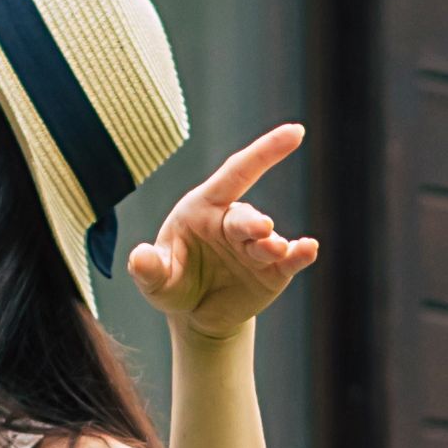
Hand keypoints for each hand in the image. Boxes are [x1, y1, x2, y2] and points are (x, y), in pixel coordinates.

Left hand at [122, 125, 315, 341]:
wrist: (197, 315)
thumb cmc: (173, 283)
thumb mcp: (156, 278)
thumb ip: (148, 268)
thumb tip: (139, 258)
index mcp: (204, 208)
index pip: (237, 173)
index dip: (264, 152)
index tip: (295, 132)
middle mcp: (233, 223)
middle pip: (246, 216)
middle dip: (253, 222)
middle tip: (260, 229)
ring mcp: (257, 247)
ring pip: (268, 240)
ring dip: (270, 244)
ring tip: (273, 250)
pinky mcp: (274, 271)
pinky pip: (291, 259)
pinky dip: (301, 254)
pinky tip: (308, 249)